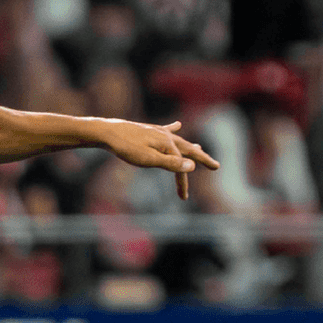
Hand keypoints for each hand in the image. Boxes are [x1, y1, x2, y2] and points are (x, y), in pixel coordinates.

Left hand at [99, 119, 219, 199]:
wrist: (107, 132)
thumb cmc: (126, 147)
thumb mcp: (148, 159)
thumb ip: (171, 164)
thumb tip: (193, 166)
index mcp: (168, 144)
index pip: (181, 167)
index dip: (182, 182)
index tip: (183, 197)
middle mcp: (166, 136)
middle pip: (188, 150)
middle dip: (202, 159)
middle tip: (216, 166)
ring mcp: (157, 131)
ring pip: (179, 140)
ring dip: (190, 147)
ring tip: (200, 149)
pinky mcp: (148, 129)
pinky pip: (166, 130)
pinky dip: (173, 129)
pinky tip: (178, 125)